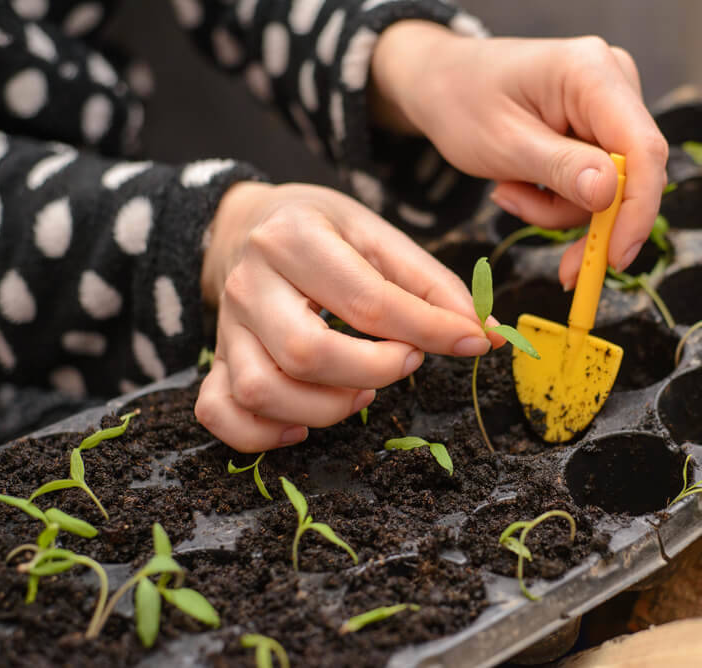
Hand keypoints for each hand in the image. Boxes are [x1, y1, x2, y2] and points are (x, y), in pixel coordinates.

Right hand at [195, 182, 493, 451]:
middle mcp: (250, 284)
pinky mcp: (216, 360)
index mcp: (293, 238)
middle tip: (408, 360)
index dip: (429, 330)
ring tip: (363, 388)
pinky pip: (219, 413)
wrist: (246, 224)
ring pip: (263, 390)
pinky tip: (304, 424)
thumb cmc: (320, 230)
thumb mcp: (377, 235)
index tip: (471, 341)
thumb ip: (431, 284)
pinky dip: (262, 433)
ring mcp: (227, 327)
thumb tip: (485, 332)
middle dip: (374, 371)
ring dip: (327, 407)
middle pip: (307, 353)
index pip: (367, 301)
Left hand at [371, 22, 668, 288]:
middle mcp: (613, 82)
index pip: (642, 148)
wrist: (442, 83)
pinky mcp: (600, 129)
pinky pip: (598, 185)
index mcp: (591, 72)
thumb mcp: (503, 143)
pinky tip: (520, 187)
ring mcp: (610, 107)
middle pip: (634, 174)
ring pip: (614, 189)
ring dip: (562, 210)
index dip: (637, 209)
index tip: (615, 258)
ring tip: (509, 193)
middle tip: (564, 268)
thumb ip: (560, 168)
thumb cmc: (462, 102)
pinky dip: (561, 201)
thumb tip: (610, 194)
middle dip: (593, 222)